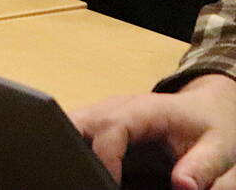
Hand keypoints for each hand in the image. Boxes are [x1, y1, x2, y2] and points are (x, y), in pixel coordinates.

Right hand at [74, 74, 235, 189]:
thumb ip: (201, 169)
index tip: (110, 184)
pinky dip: (73, 148)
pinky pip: (76, 132)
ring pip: (69, 124)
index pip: (112, 126)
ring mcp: (104, 112)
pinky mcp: (99, 123)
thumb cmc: (210, 128)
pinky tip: (84, 170)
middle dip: (69, 148)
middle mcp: (117, 106)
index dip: (106, 157)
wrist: (206, 109)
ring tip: (81, 175)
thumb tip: (181, 187)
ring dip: (68, 148)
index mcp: (145, 109)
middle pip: (76, 119)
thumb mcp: (218, 151)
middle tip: (81, 178)